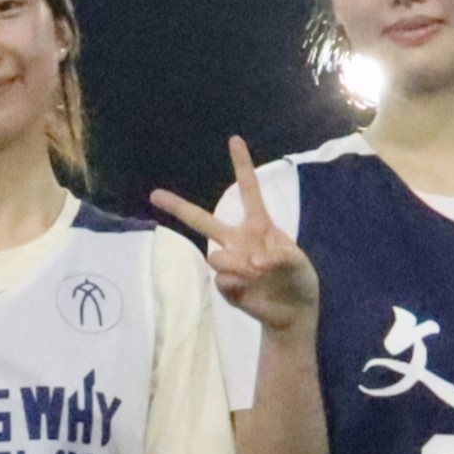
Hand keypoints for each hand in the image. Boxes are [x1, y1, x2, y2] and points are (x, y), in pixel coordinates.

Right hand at [159, 137, 316, 334]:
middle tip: (154, 193)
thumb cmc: (298, 280)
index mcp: (259, 226)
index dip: (242, 166)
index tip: (234, 139)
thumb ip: (280, 257)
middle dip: (177, 207)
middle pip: (203, 220)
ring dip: (235, 264)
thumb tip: (254, 263)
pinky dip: (237, 284)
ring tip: (255, 273)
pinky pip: (221, 279)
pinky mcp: (225, 286)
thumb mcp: (299, 264)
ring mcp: (230, 263)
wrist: (293, 313)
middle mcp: (238, 241)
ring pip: (215, 256)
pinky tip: (250, 289)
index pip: (249, 191)